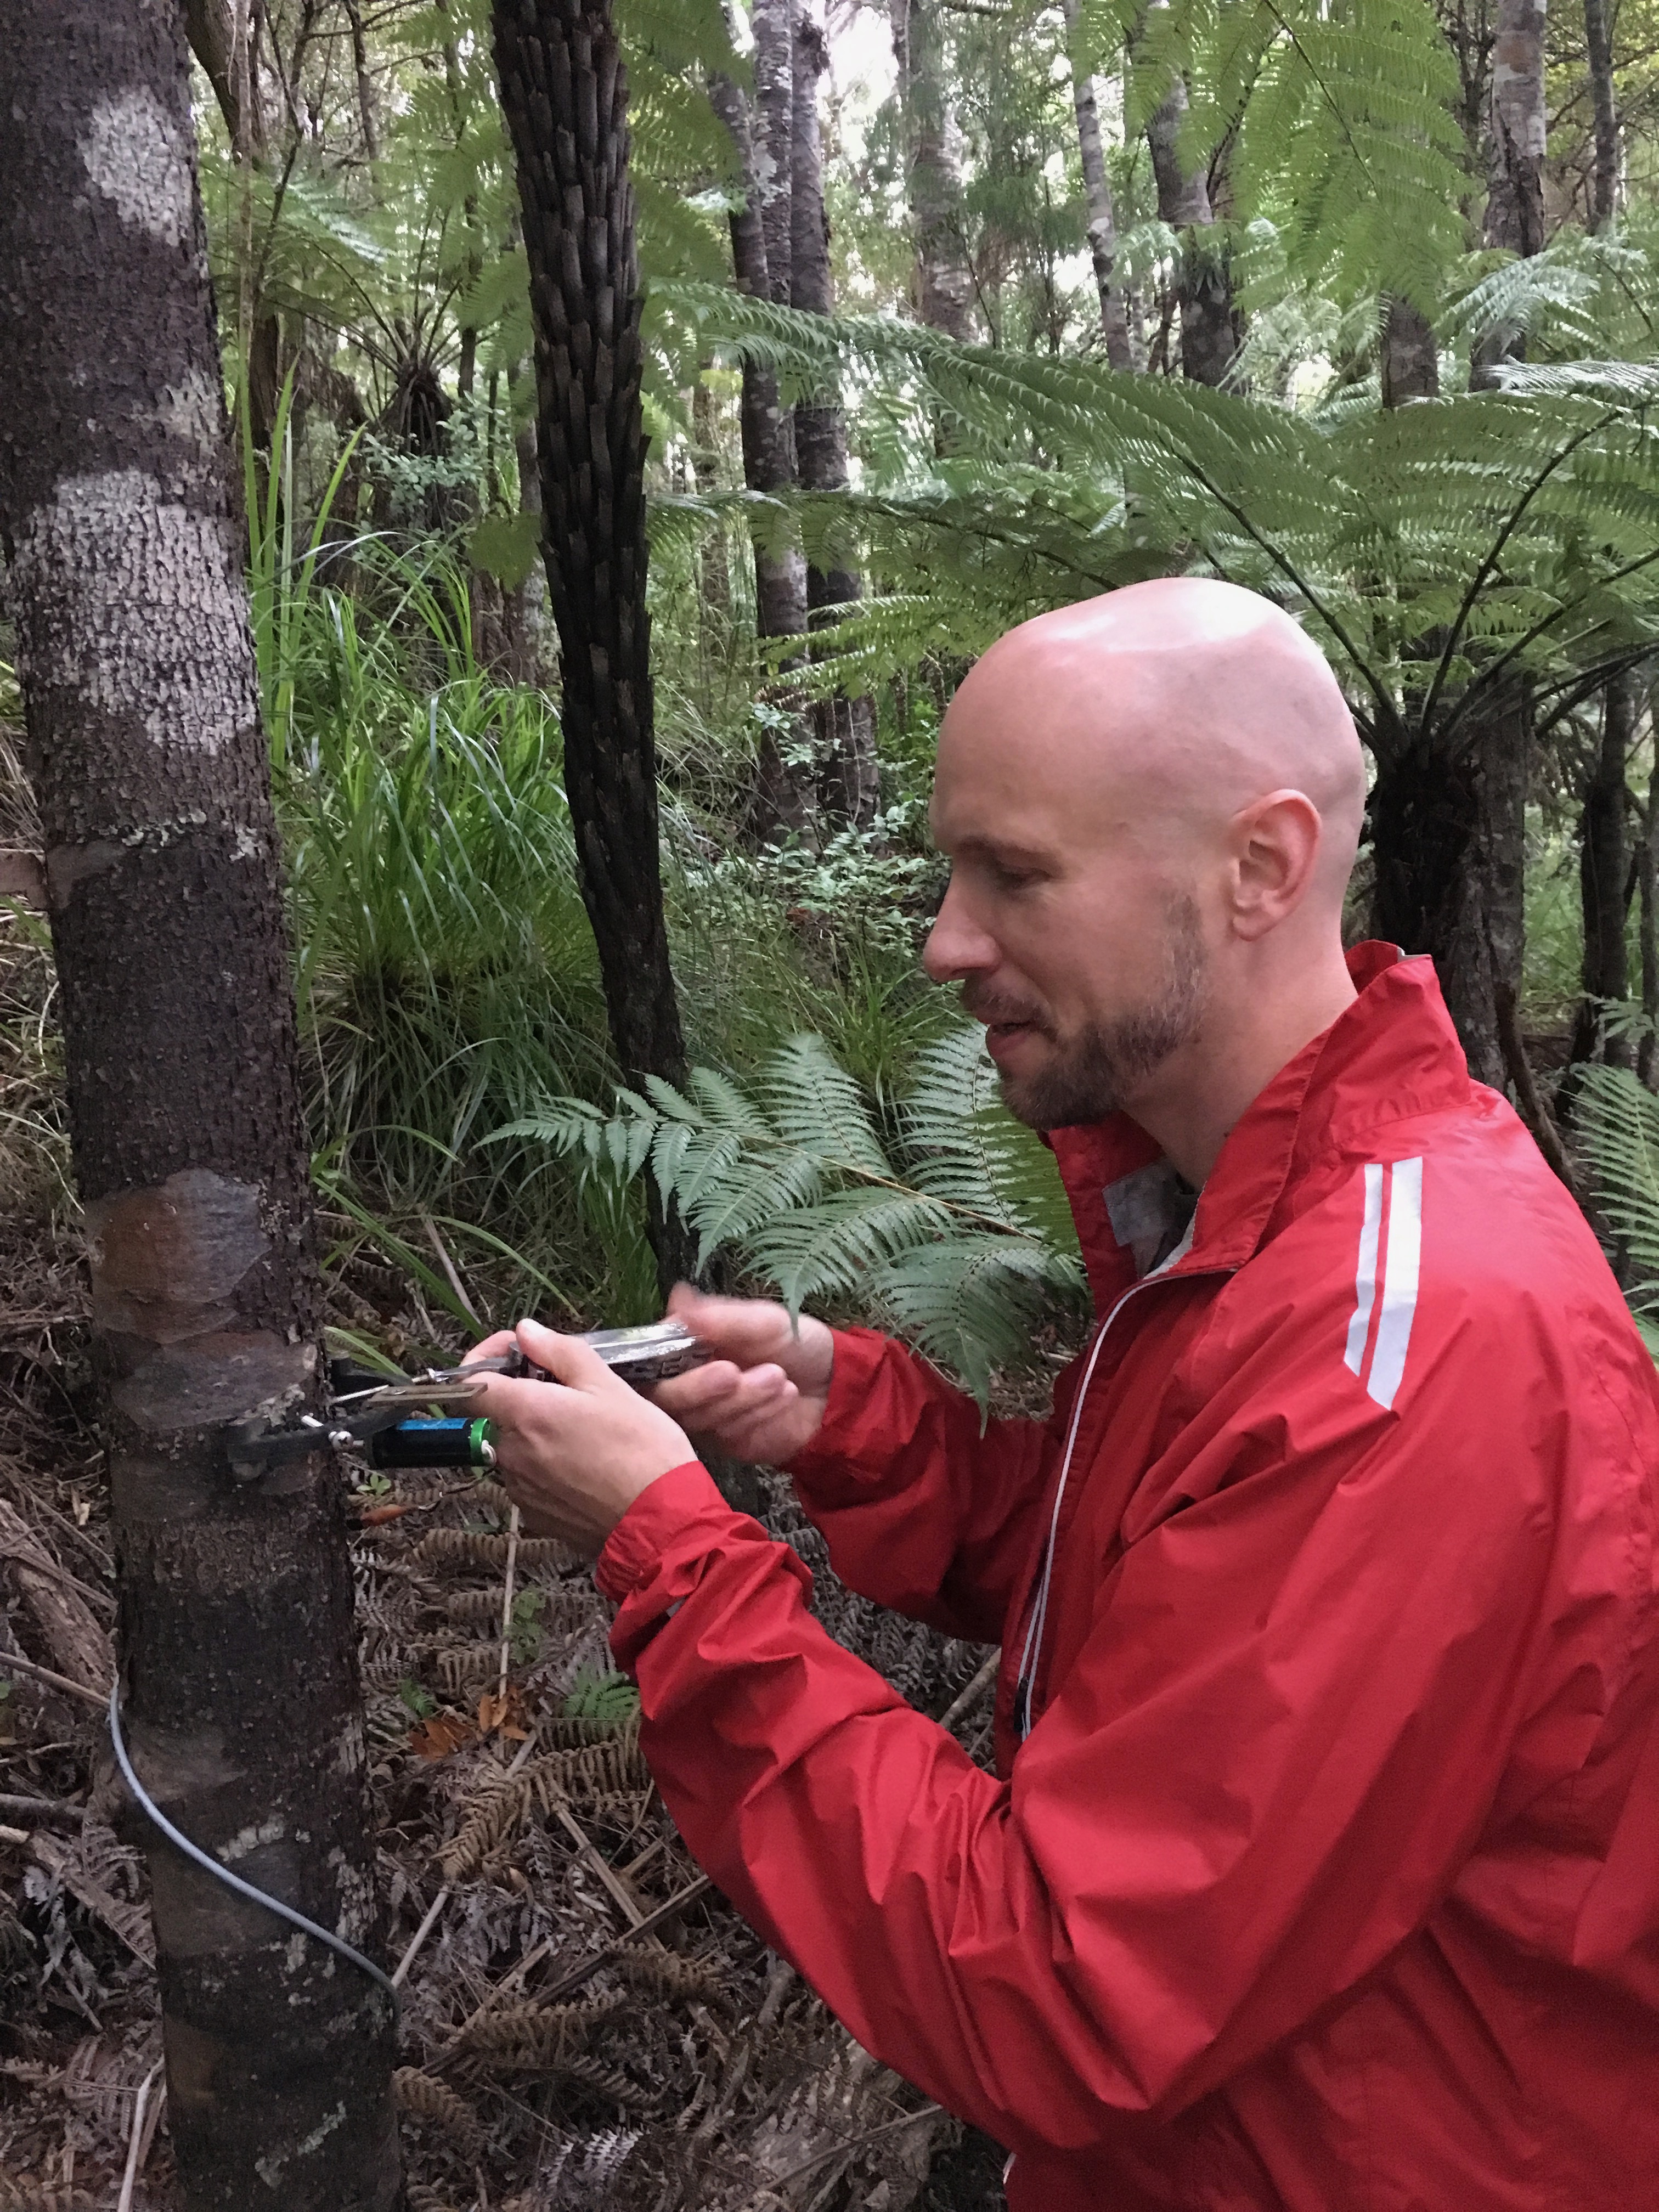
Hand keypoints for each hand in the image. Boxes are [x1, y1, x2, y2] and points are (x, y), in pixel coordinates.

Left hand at [462, 1319, 696, 1557]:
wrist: (661, 1524)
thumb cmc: (642, 1451)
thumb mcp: (611, 1387)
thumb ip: (562, 1353)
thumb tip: (528, 1332)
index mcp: (524, 1413)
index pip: (470, 1383)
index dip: (483, 1359)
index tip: (512, 1351)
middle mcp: (511, 1452)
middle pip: (496, 1413)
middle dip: (524, 1395)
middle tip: (568, 1389)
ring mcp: (520, 1488)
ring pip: (515, 1446)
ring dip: (538, 1431)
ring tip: (586, 1431)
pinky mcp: (534, 1514)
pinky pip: (530, 1477)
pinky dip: (548, 1464)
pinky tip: (587, 1464)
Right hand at [643, 1284, 834, 1464]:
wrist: (836, 1388)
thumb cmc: (797, 1343)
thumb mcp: (766, 1321)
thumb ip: (722, 1317)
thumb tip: (677, 1298)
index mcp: (688, 1345)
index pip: (654, 1354)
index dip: (664, 1356)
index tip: (691, 1349)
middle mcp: (686, 1381)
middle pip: (666, 1395)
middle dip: (699, 1386)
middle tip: (733, 1373)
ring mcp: (703, 1414)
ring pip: (697, 1416)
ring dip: (741, 1398)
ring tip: (779, 1377)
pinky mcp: (724, 1442)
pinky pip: (725, 1434)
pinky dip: (756, 1414)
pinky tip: (786, 1397)